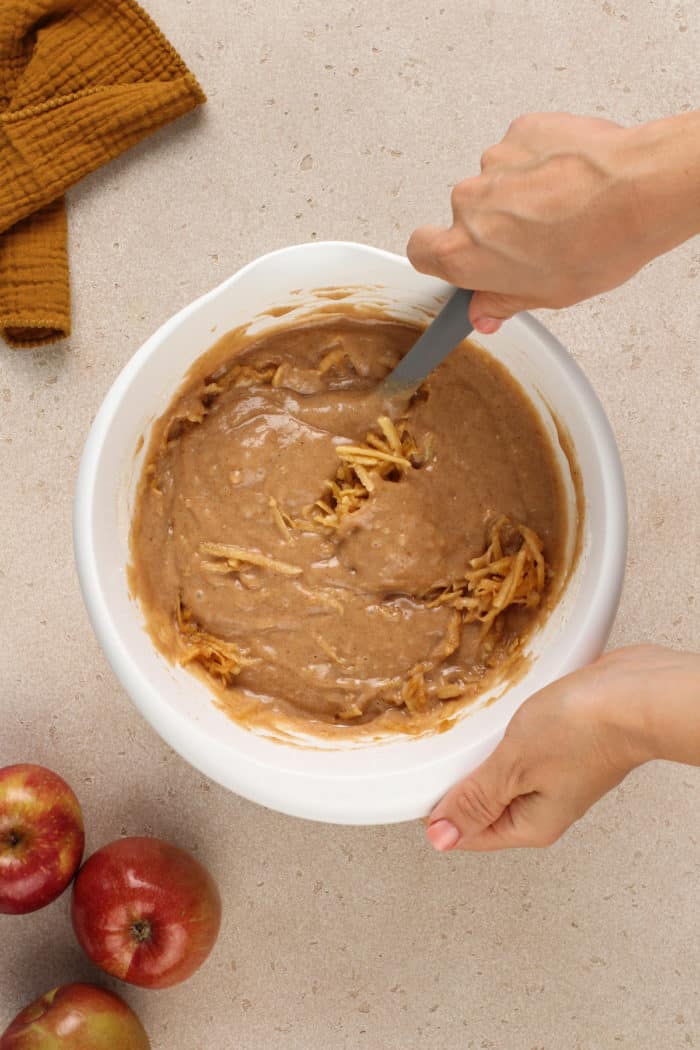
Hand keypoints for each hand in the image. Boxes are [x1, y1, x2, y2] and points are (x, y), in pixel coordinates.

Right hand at [408, 110, 699, 332]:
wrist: (636, 191)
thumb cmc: (596, 245)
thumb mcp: (548, 295)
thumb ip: (503, 300)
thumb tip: (484, 311)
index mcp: (465, 253)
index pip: (421, 250)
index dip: (437, 255)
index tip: (456, 258)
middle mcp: (468, 206)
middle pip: (467, 216)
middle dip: (496, 225)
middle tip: (536, 239)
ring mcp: (493, 164)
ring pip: (497, 182)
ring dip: (520, 193)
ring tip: (563, 207)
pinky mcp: (521, 132)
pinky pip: (522, 151)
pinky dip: (540, 163)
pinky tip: (570, 179)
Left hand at [426, 645, 699, 851]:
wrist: (636, 694)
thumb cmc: (583, 730)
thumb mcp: (513, 766)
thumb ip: (476, 799)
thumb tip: (442, 837)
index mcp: (531, 825)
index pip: (468, 832)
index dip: (438, 808)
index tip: (419, 779)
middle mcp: (545, 806)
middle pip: (483, 802)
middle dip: (459, 777)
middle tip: (442, 748)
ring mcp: (556, 775)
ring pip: (501, 770)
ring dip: (482, 751)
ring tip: (469, 729)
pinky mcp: (564, 745)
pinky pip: (521, 746)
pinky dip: (504, 732)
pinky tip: (497, 714)